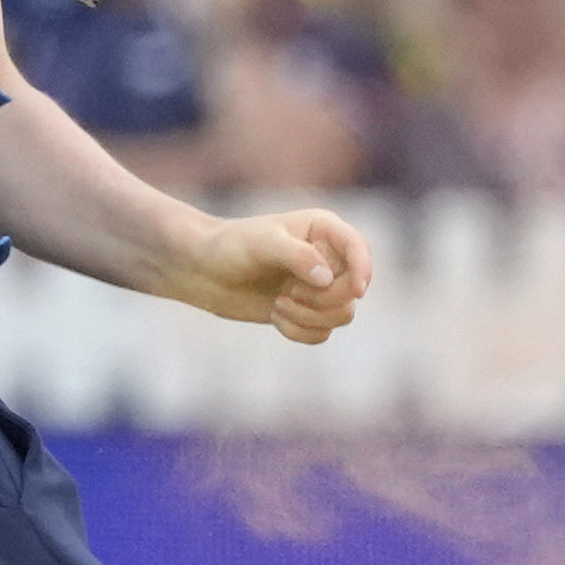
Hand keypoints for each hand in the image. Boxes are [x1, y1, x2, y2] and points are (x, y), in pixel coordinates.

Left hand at [181, 205, 374, 340]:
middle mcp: (327, 258)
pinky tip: (275, 316)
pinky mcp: (306, 312)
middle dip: (321, 299)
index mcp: (323, 230)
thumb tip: (326, 279)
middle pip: (352, 290)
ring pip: (342, 314)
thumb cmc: (230, 246)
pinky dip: (299, 331)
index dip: (363, 269)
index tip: (357, 291)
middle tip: (288, 294)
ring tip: (279, 305)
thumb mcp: (263, 243)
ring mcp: (318, 287)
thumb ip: (298, 256)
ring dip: (310, 317)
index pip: (358, 247)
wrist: (201, 270)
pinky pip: (322, 333)